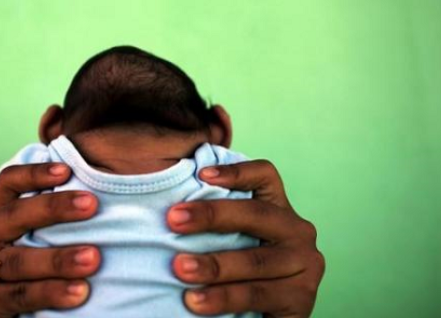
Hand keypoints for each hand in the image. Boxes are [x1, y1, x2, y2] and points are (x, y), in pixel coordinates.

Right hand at [0, 163, 100, 317]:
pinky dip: (51, 293)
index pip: (8, 183)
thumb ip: (50, 216)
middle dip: (54, 208)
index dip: (34, 174)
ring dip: (58, 259)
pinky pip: (21, 295)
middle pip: (14, 216)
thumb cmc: (29, 266)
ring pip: (20, 260)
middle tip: (91, 204)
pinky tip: (80, 292)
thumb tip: (93, 192)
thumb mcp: (31, 235)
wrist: (4, 314)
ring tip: (92, 258)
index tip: (66, 171)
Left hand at [167, 160, 324, 316]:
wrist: (264, 316)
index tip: (201, 174)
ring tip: (180, 268)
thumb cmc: (239, 273)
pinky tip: (196, 300)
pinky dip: (223, 297)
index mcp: (278, 210)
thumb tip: (170, 209)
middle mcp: (297, 231)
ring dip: (213, 264)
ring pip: (254, 260)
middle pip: (256, 214)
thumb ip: (217, 225)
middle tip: (173, 220)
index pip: (265, 176)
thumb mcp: (234, 241)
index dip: (236, 171)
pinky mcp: (301, 299)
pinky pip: (256, 294)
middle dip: (211, 215)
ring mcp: (304, 265)